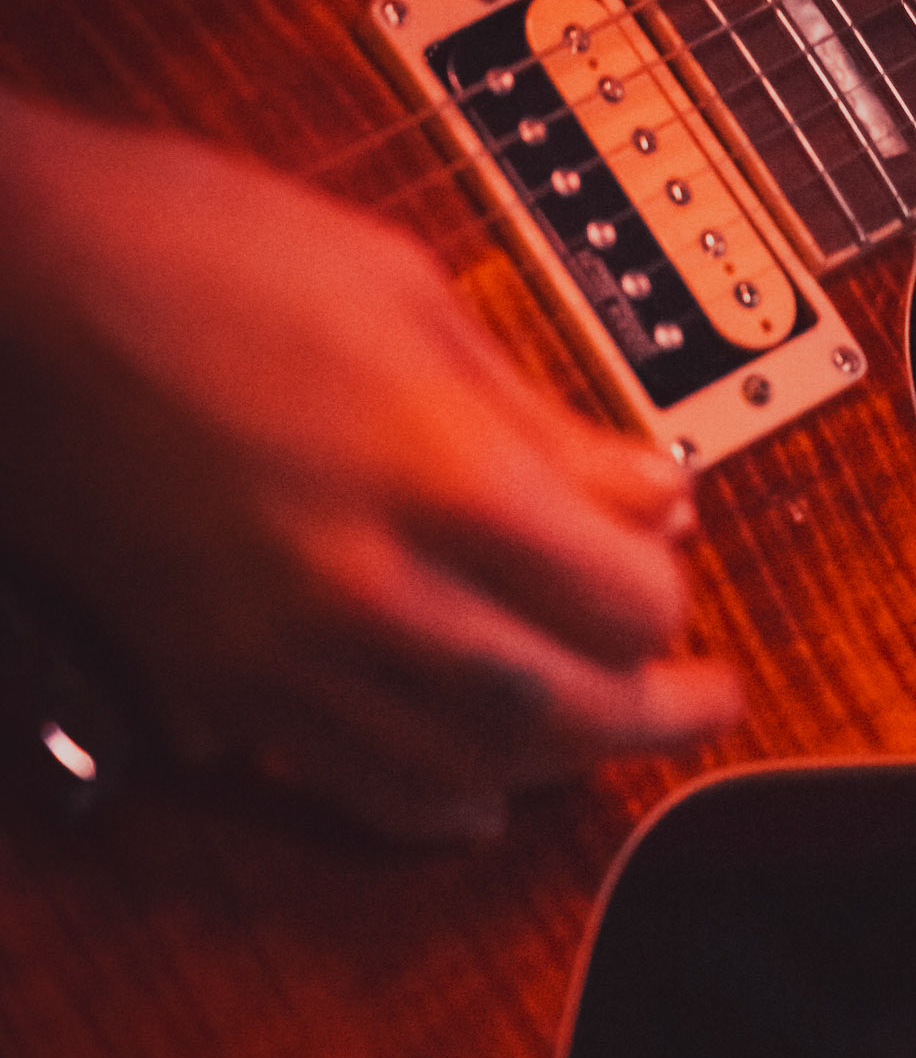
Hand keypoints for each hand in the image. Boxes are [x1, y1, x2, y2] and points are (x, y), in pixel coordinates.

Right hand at [0, 90, 742, 839]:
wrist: (11, 286)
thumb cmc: (195, 250)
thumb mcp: (407, 293)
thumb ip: (542, 417)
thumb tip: (651, 492)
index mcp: (435, 469)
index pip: (619, 600)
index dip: (667, 596)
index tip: (668, 567)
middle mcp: (365, 584)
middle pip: (564, 709)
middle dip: (658, 713)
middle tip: (704, 699)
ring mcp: (280, 648)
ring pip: (465, 768)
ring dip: (559, 767)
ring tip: (607, 738)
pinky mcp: (214, 675)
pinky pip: (341, 784)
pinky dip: (427, 807)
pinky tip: (472, 804)